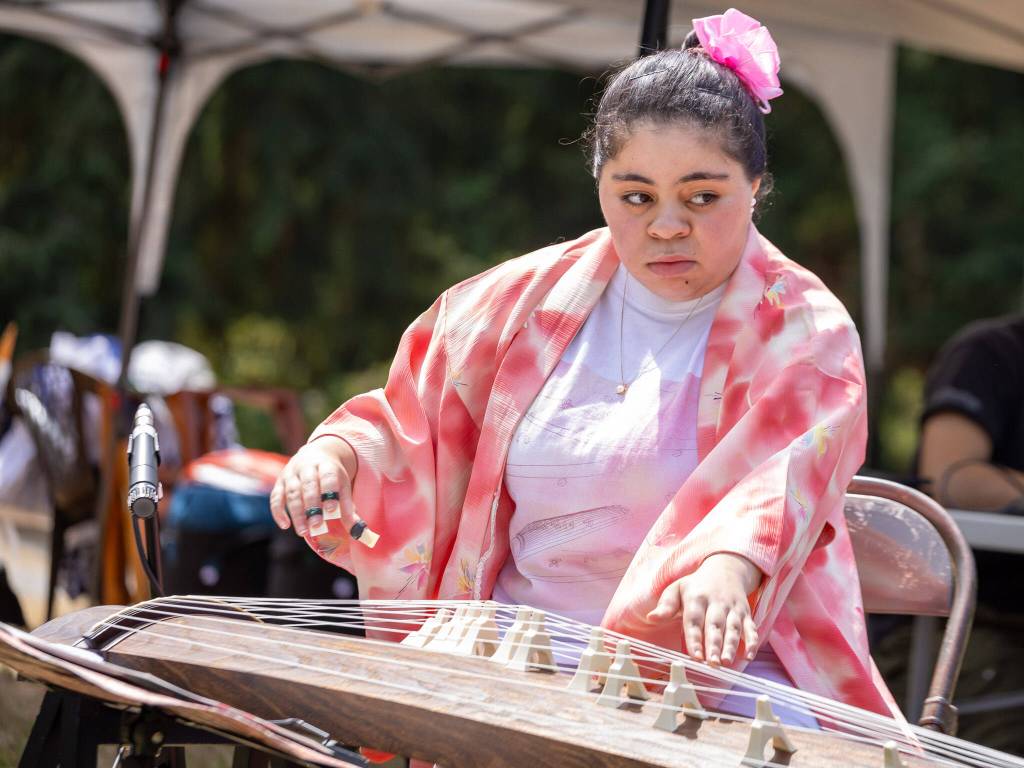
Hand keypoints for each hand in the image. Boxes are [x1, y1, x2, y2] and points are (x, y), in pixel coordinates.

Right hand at [270, 436, 357, 537]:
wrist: (317, 454)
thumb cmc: (332, 476)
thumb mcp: (343, 485)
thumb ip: (349, 508)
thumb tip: (357, 532)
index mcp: (326, 465)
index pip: (328, 477)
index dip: (330, 493)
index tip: (332, 510)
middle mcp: (307, 467)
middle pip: (308, 486)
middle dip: (312, 507)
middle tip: (317, 526)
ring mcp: (291, 473)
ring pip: (292, 492)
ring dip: (297, 513)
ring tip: (304, 532)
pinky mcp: (280, 482)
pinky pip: (276, 497)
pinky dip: (278, 512)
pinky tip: (285, 525)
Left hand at [646, 553, 761, 666]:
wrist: (725, 569)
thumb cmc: (696, 586)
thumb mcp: (677, 589)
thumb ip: (665, 606)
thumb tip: (651, 617)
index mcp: (696, 598)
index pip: (694, 621)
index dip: (695, 639)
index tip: (694, 656)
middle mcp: (716, 603)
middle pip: (715, 626)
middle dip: (714, 645)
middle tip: (712, 663)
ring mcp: (732, 608)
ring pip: (733, 628)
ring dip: (731, 646)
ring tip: (726, 662)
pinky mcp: (745, 613)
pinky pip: (750, 627)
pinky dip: (752, 641)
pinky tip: (749, 655)